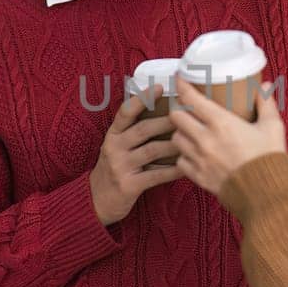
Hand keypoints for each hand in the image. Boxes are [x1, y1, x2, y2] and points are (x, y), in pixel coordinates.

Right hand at [89, 85, 183, 225]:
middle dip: (166, 120)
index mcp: (113, 135)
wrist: (95, 200)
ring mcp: (120, 166)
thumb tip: (163, 114)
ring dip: (173, 144)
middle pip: (143, 129)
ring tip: (191, 137)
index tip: (160, 86)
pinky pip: (155, 176)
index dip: (143, 98)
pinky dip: (172, 171)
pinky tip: (186, 167)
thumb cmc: (114, 169)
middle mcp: (114, 147)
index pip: (126, 112)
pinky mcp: (128, 185)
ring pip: (151, 151)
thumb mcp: (117, 147)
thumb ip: (133, 132)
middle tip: (187, 113)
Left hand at [168, 76, 287, 195]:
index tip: (180, 79)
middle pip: (176, 116)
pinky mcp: (198, 176)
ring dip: (180, 132)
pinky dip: (184, 155)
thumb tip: (263, 86)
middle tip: (186, 107)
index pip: (191, 98)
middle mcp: (205, 139)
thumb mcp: (273, 127)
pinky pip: (180, 162)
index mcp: (221, 123)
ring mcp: (199, 159)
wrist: (265, 195)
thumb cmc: (269, 159)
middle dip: (179, 108)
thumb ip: (266, 104)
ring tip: (189, 130)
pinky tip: (193, 153)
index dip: (182, 86)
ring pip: (175, 138)